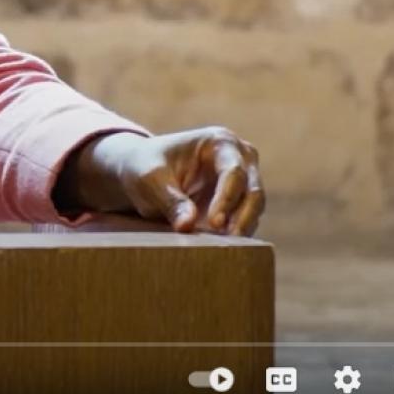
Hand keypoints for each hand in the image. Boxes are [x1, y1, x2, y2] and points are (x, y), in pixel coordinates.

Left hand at [59, 128, 263, 235]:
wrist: (139, 172)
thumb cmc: (143, 167)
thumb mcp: (149, 179)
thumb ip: (169, 200)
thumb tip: (187, 226)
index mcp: (220, 142)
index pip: (233, 172)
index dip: (226, 199)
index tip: (214, 224)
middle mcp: (240, 159)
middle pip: (253, 191)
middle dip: (241, 218)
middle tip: (227, 243)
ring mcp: (243, 182)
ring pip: (254, 210)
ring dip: (240, 230)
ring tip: (222, 251)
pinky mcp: (239, 204)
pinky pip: (245, 223)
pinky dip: (235, 237)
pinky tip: (221, 250)